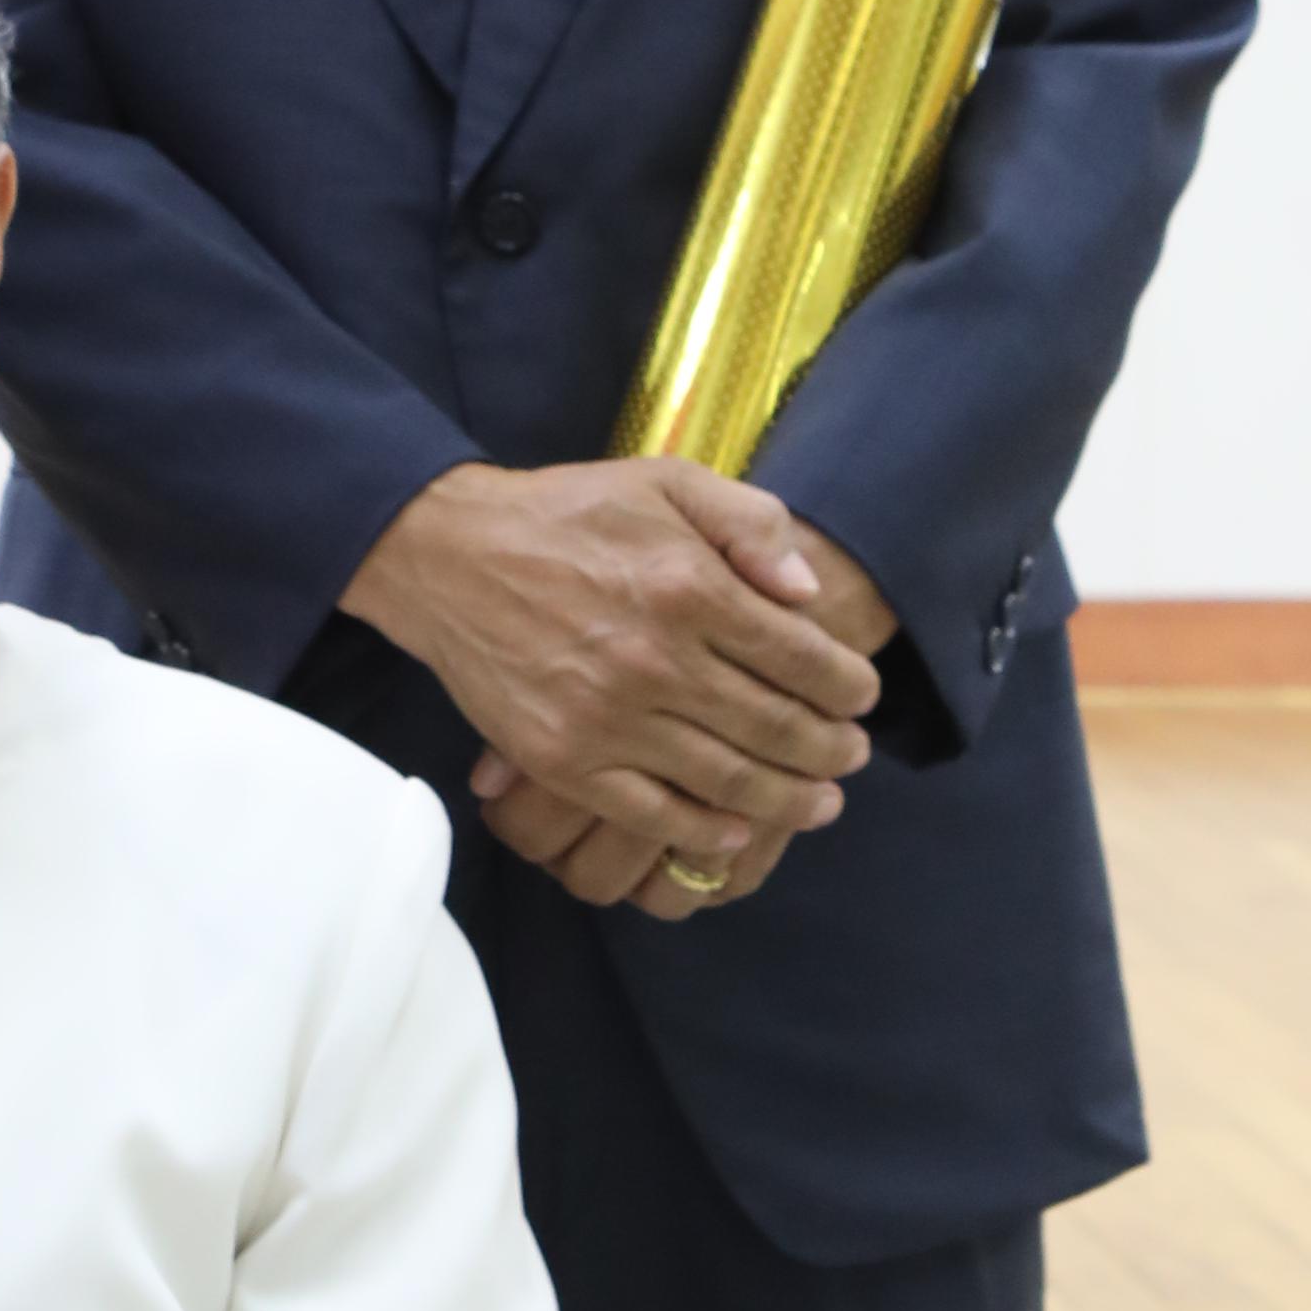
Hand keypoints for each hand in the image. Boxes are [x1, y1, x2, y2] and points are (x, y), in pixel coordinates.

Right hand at [347, 458, 879, 907]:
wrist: (447, 553)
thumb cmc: (565, 513)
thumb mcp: (665, 480)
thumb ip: (750, 523)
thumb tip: (806, 591)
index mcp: (688, 586)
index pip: (801, 657)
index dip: (847, 687)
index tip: (862, 698)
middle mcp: (655, 658)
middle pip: (775, 726)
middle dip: (830, 750)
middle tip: (852, 758)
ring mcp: (607, 717)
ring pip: (725, 778)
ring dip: (786, 800)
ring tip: (820, 803)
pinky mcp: (563, 758)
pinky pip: (650, 811)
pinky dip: (701, 829)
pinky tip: (735, 829)